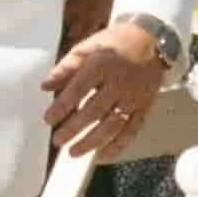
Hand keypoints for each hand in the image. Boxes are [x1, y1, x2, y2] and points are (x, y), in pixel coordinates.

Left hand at [44, 19, 170, 159]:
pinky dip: (118, 146)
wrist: (152, 40)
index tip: (48, 120)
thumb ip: (66, 67)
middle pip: (94, 111)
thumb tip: (45, 86)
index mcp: (102, 65)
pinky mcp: (145, 107)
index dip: (62, 107)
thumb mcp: (88, 47)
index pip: (78, 90)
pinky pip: (132, 131)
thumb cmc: (115, 43)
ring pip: (112, 125)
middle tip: (58, 140)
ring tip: (73, 152)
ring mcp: (134, 97)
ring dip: (92, 142)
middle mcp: (119, 83)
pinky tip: (102, 156)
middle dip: (74, 129)